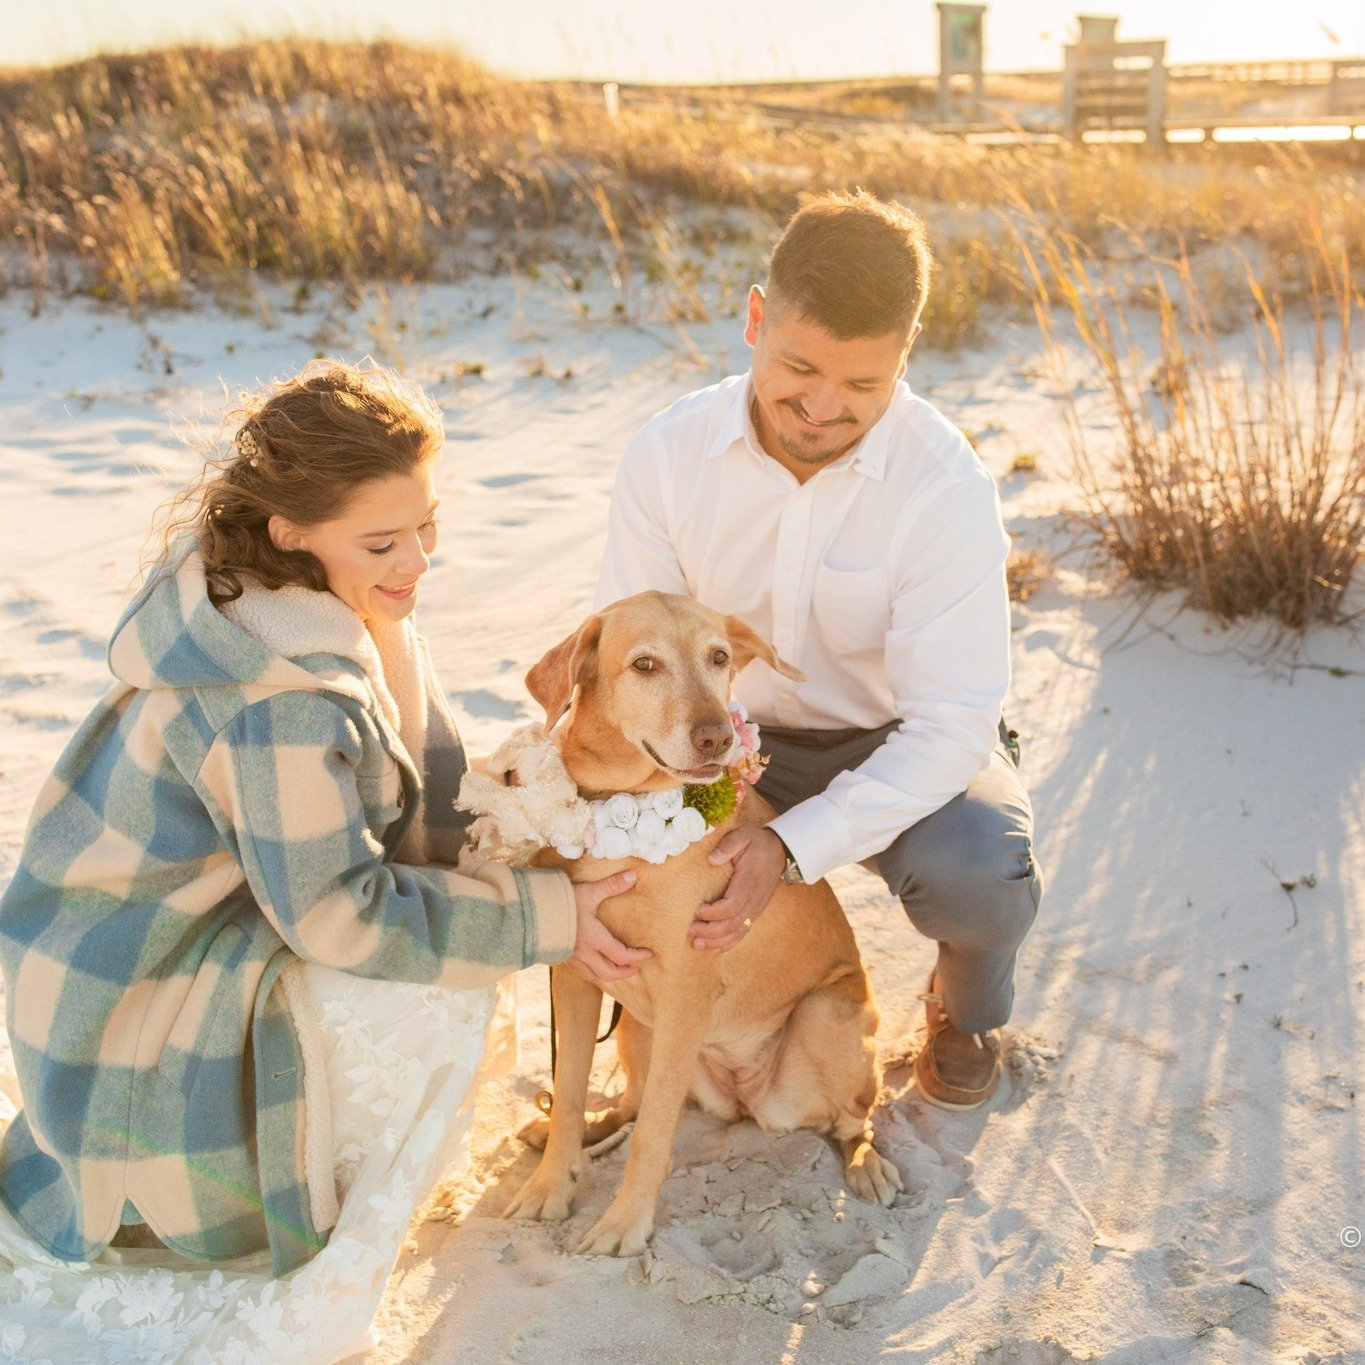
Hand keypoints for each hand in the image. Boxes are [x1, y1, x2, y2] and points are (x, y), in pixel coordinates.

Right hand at [569, 869, 650, 982]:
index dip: (637, 957)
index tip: (648, 953)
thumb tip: (632, 876)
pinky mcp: (562, 956)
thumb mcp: (588, 892)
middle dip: (625, 972)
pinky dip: (593, 973)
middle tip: (636, 968)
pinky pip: (582, 972)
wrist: (531, 915)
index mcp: (595, 939)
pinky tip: (595, 966)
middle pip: (610, 972)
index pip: (622, 955)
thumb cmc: (561, 903)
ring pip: (595, 976)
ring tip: (619, 970)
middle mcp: (585, 953)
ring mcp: (572, 957)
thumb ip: (611, 885)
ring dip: (610, 975)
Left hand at [692, 826, 786, 951]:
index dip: (712, 913)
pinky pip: (743, 932)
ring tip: (696, 944)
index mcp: (748, 883)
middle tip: (689, 930)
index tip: (696, 910)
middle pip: (731, 924)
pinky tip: (714, 949)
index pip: (730, 906)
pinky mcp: (754, 912)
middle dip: (709, 931)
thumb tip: (711, 859)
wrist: (780, 852)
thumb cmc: (757, 844)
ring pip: (736, 932)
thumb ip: (727, 846)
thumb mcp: (743, 836)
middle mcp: (753, 901)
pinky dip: (729, 943)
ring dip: (716, 941)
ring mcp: (755, 909)